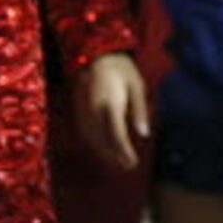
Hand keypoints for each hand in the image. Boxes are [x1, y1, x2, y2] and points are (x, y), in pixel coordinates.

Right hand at [73, 53, 149, 170]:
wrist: (94, 55)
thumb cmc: (120, 69)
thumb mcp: (137, 85)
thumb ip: (139, 109)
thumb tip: (144, 134)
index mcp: (109, 104)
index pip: (116, 135)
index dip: (124, 152)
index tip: (133, 164)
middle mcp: (93, 111)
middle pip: (103, 141)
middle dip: (115, 157)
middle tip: (129, 167)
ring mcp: (83, 112)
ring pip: (93, 140)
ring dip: (105, 153)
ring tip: (120, 163)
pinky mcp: (78, 112)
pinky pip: (86, 134)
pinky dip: (96, 144)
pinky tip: (105, 150)